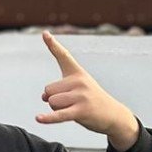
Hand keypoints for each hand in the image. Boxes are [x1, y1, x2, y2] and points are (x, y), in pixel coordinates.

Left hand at [37, 30, 140, 145]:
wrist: (113, 115)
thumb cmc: (92, 100)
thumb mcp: (77, 89)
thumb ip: (57, 88)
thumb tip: (43, 97)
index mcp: (77, 73)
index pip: (63, 56)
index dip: (52, 44)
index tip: (45, 33)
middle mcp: (79, 81)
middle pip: (48, 90)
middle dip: (53, 100)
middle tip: (71, 103)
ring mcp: (81, 96)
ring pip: (51, 102)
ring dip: (56, 110)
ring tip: (73, 110)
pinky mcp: (81, 111)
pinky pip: (59, 114)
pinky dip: (48, 118)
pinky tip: (38, 118)